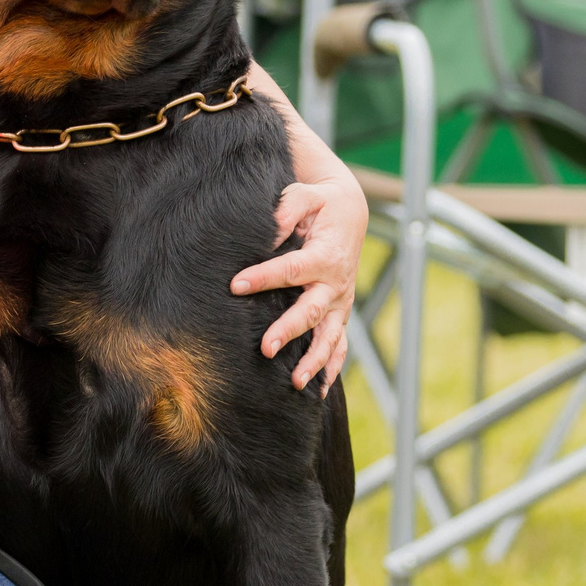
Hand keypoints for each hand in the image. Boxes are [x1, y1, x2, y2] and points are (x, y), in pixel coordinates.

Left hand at [231, 174, 365, 393]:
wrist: (350, 212)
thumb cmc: (321, 204)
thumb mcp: (306, 194)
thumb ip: (288, 209)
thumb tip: (270, 230)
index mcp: (324, 255)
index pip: (290, 270)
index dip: (263, 278)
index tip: (235, 286)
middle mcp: (335, 283)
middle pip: (310, 312)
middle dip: (289, 331)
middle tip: (265, 348)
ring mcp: (339, 302)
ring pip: (329, 337)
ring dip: (313, 361)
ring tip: (294, 383)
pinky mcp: (339, 312)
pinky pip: (339, 344)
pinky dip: (331, 368)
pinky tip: (316, 391)